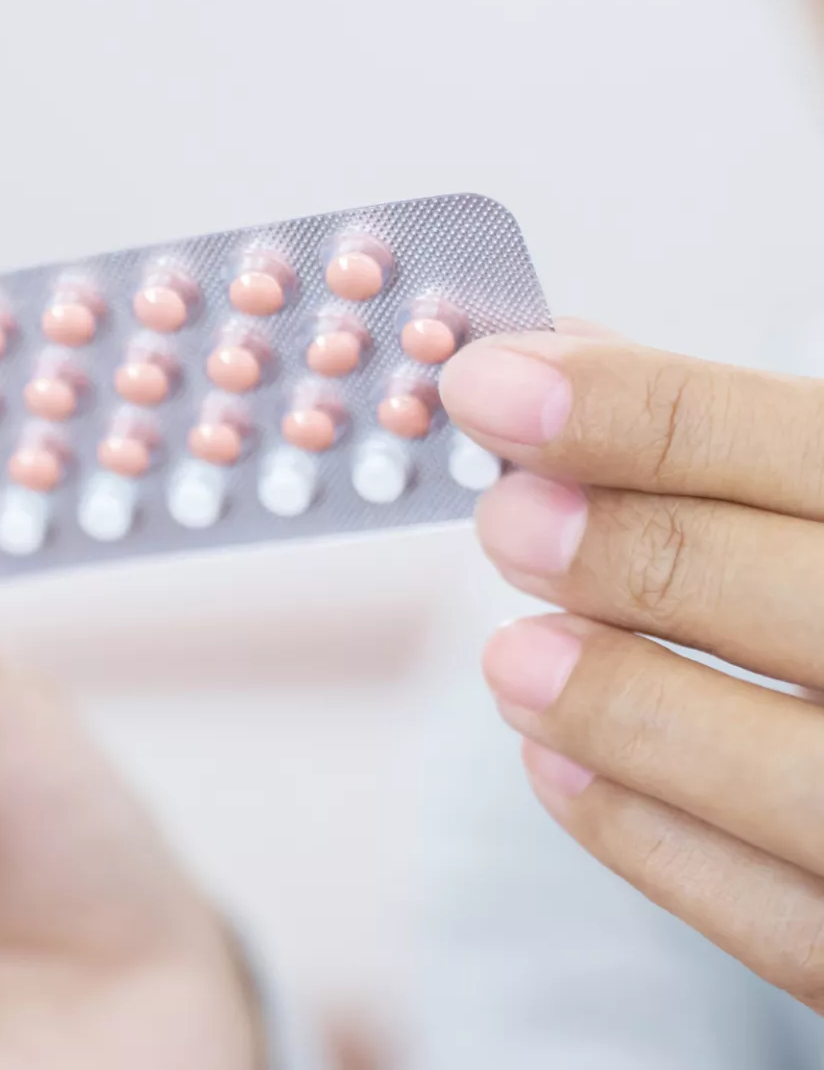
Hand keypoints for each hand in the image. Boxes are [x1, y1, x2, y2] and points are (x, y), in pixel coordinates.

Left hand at [442, 319, 823, 1013]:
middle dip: (643, 553)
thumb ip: (718, 438)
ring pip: (798, 778)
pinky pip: (776, 916)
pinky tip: (549, 761)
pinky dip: (644, 834)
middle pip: (819, 603)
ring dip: (626, 705)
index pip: (814, 449)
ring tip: (510, 654)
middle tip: (505, 518)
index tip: (486, 384)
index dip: (648, 409)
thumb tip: (538, 360)